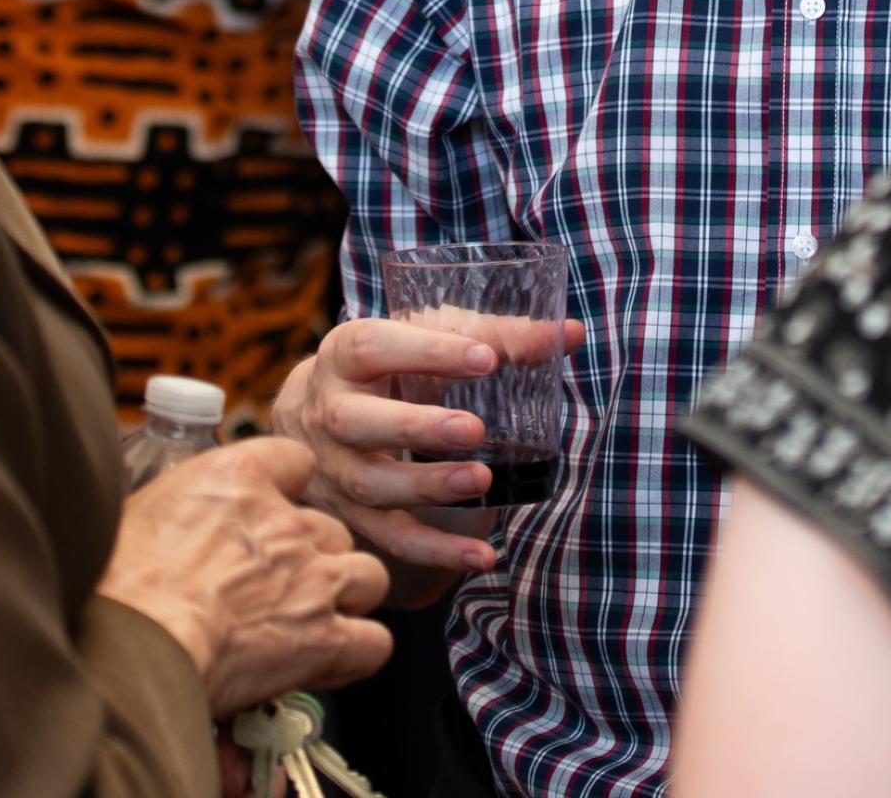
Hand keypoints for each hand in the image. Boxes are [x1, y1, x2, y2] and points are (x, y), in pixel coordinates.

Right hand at [95, 436, 392, 715]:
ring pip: (368, 576)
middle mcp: (287, 522)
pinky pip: (373, 643)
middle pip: (331, 528)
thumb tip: (177, 521)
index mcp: (240, 478)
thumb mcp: (142, 514)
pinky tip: (332, 661)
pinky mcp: (323, 637)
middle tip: (281, 587)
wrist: (135, 642)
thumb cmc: (119, 584)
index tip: (274, 513)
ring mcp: (313, 578)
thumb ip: (182, 506)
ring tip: (314, 622)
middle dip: (314, 557)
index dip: (288, 491)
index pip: (296, 461)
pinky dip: (358, 654)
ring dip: (347, 598)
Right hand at [271, 314, 584, 584]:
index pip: (375, 347)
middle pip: (357, 422)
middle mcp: (327, 411)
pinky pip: (389, 538)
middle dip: (416, 427)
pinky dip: (435, 552)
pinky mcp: (349, 515)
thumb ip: (495, 336)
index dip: (426, 352)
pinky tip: (481, 557)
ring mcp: (332, 468)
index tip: (485, 358)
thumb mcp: (426, 336)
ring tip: (481, 482)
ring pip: (370, 486)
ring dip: (427, 487)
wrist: (317, 413)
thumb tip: (573, 334)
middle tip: (475, 430)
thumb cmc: (392, 363)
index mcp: (343, 354)